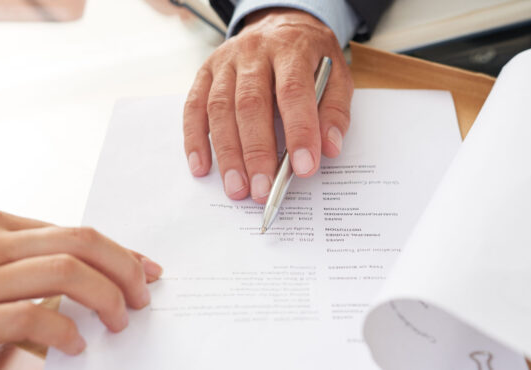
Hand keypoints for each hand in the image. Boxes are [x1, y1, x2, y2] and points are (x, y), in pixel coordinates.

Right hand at [0, 204, 162, 362]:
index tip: (148, 269)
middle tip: (142, 296)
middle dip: (123, 268)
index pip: (74, 231)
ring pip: (64, 274)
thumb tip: (76, 270)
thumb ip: (14, 251)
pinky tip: (75, 346)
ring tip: (118, 321)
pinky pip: (29, 319)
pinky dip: (63, 332)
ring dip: (105, 298)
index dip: (119, 250)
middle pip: (79, 243)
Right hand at [183, 8, 352, 202]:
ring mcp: (224, 62)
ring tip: (237, 188)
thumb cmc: (310, 57)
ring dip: (227, 153)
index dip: (299, 131)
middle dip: (257, 152)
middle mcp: (253, 52)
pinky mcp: (204, 73)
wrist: (281, 23)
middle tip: (263, 190)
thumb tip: (328, 148)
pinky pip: (193, 107)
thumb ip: (335, 111)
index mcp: (291, 49)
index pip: (293, 92)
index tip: (303, 168)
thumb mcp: (337, 75)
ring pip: (219, 108)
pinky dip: (195, 140)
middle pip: (250, 104)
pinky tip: (202, 168)